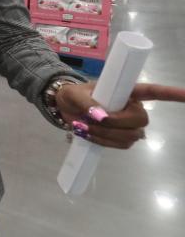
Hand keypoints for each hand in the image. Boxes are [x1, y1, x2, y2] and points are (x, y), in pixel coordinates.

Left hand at [57, 82, 184, 148]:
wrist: (64, 109)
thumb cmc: (72, 95)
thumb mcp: (73, 94)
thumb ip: (86, 103)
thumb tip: (100, 115)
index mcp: (126, 91)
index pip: (153, 92)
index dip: (171, 94)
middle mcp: (132, 108)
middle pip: (140, 120)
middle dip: (116, 123)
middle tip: (92, 118)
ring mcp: (128, 124)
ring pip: (130, 136)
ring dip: (105, 134)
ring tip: (83, 126)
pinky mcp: (120, 138)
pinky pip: (120, 145)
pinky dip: (103, 142)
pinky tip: (88, 134)